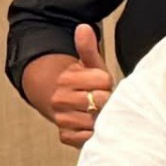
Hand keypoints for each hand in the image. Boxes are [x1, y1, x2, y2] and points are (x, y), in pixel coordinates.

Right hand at [51, 24, 114, 147]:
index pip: (103, 80)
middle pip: (101, 101)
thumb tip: (83, 27)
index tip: (102, 84)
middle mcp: (60, 99)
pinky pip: (88, 137)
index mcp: (66, 79)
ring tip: (98, 111)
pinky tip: (93, 125)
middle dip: (107, 100)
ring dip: (103, 117)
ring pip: (96, 120)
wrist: (59, 101)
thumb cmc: (82, 83)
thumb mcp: (88, 65)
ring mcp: (62, 119)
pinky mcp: (65, 136)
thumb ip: (88, 48)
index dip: (107, 82)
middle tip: (102, 99)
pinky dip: (94, 133)